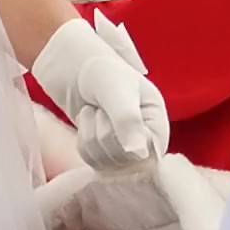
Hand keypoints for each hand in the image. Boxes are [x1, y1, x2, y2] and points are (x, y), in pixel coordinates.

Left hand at [30, 15, 169, 172]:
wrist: (71, 65)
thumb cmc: (99, 70)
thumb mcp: (116, 90)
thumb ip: (128, 120)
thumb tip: (139, 155)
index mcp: (157, 122)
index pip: (149, 156)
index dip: (126, 142)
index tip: (115, 116)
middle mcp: (145, 139)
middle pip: (124, 161)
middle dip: (104, 133)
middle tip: (102, 109)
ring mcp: (124, 147)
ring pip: (106, 163)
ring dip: (90, 135)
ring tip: (95, 111)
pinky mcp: (103, 151)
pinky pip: (91, 162)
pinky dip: (82, 141)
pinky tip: (87, 120)